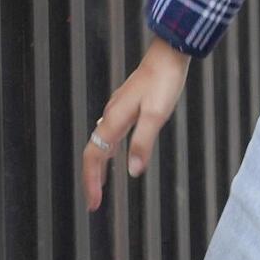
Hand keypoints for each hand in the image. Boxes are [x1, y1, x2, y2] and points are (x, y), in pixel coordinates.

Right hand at [85, 42, 189, 209]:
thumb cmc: (163, 82)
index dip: (91, 181)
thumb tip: (132, 171)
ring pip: (100, 143)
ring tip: (100, 186)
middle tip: (94, 202)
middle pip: (93, 152)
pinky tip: (113, 155)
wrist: (168, 55)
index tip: (93, 204)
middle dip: (91, 179)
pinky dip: (106, 152)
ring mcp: (116, 110)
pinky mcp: (125, 106)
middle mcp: (110, 116)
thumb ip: (143, 143)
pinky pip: (109, 135)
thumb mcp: (156, 115)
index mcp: (115, 120)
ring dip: (98, 167)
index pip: (94, 156)